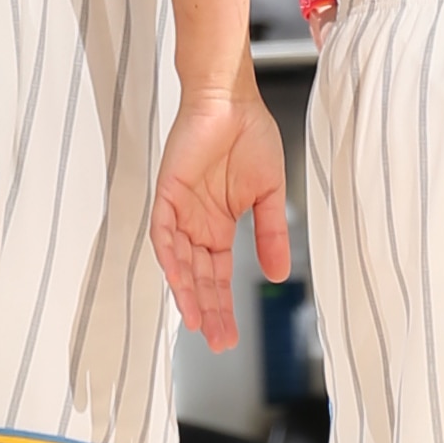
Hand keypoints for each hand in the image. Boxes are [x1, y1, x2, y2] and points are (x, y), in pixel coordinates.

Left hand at [150, 77, 290, 353]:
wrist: (232, 100)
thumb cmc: (250, 137)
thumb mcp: (267, 195)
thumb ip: (270, 234)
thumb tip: (279, 274)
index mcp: (219, 226)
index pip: (218, 276)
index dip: (223, 306)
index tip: (229, 337)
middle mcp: (197, 225)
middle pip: (199, 278)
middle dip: (208, 310)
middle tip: (217, 341)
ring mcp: (180, 211)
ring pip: (179, 262)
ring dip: (187, 291)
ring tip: (198, 321)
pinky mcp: (168, 193)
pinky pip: (164, 232)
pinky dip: (170, 256)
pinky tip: (178, 279)